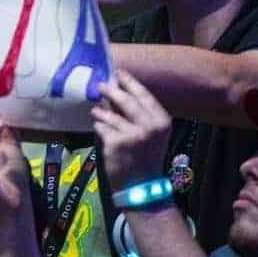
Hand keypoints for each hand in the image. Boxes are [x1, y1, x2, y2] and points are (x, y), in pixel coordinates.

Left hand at [91, 71, 171, 192]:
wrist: (141, 185)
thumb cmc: (146, 157)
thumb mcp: (151, 134)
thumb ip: (139, 114)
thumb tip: (118, 91)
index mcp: (162, 121)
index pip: (144, 95)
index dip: (130, 82)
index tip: (119, 72)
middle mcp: (150, 126)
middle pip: (127, 100)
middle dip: (112, 90)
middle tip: (101, 84)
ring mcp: (133, 134)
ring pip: (111, 114)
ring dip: (101, 111)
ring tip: (96, 110)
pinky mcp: (116, 142)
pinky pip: (103, 127)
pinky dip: (99, 125)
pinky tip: (99, 126)